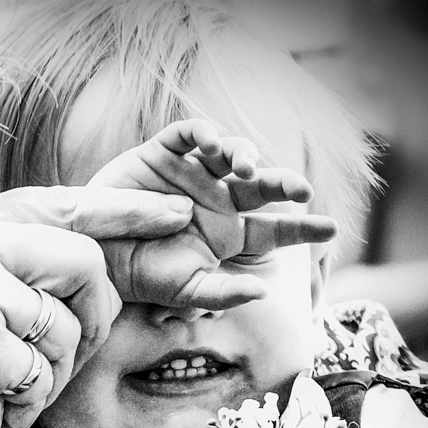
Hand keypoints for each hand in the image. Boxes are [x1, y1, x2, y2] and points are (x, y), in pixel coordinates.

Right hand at [0, 186, 193, 427]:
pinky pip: (40, 377)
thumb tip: (17, 298)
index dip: (121, 213)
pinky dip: (28, 407)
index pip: (56, 204)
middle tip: (82, 354)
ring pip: (63, 331)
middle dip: (97, 314)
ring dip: (51, 376)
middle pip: (82, 264)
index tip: (173, 219)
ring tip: (12, 399)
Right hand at [87, 119, 339, 307]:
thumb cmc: (145, 278)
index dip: (303, 226)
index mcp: (231, 232)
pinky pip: (187, 135)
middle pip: (260, 185)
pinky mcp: (162, 153)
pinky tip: (211, 143)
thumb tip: (263, 293)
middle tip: (300, 189)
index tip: (330, 230)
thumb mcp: (186, 293)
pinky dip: (201, 133)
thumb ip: (224, 294)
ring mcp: (192, 173)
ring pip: (229, 154)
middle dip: (282, 183)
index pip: (276, 227)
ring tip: (245, 168)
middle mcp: (217, 198)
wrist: (96, 256)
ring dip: (243, 155)